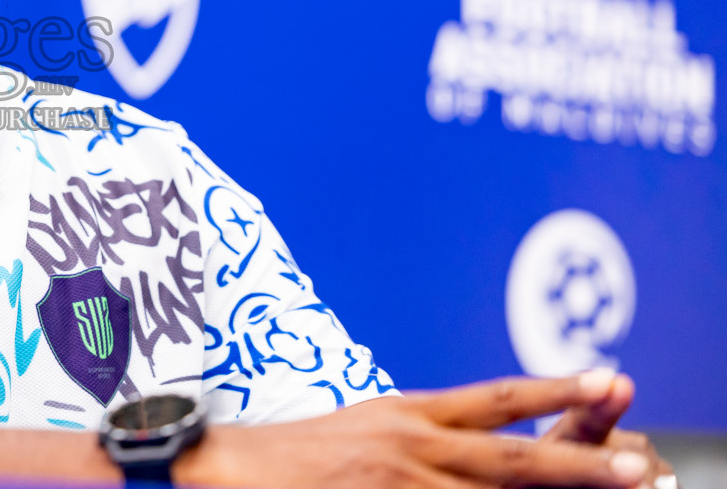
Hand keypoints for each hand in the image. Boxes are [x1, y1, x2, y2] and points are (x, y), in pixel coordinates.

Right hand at [174, 371, 661, 488]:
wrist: (218, 468)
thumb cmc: (287, 460)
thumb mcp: (360, 433)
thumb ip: (418, 443)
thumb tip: (465, 454)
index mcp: (406, 415)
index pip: (496, 400)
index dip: (556, 392)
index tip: (610, 381)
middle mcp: (410, 445)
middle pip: (514, 457)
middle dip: (583, 466)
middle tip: (642, 468)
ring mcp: (397, 484)